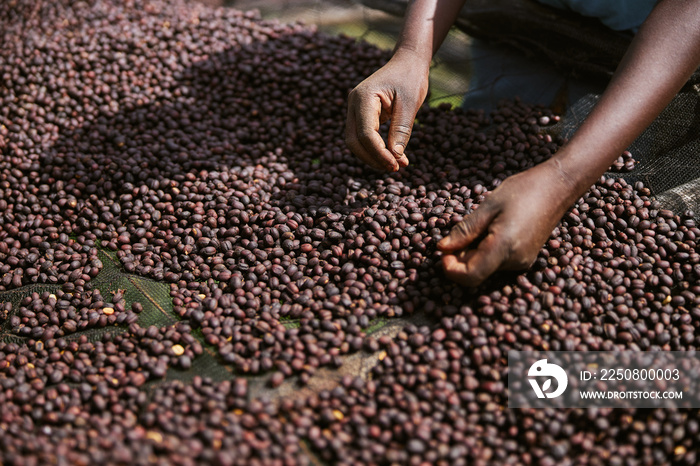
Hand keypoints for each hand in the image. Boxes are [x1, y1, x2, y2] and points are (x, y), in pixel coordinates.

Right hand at [346, 50, 428, 170]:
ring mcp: (354, 109)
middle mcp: (353, 103)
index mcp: (364, 97)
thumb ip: (401, 129)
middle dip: (372, 158)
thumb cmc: (410, 78)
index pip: (366, 133)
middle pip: (354, 141)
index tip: (396, 165)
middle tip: (394, 168)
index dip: (379, 153)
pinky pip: (362, 137)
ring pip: (355, 142)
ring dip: (372, 156)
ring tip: (395, 165)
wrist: (407, 62)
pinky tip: (392, 156)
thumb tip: (395, 157)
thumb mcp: (410, 103)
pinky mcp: (360, 115)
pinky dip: (375, 149)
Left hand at [437, 160, 578, 285]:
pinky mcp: (525, 258)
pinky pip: (497, 262)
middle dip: (458, 259)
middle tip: (453, 237)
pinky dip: (484, 252)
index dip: (450, 269)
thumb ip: (465, 230)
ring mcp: (522, 261)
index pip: (470, 276)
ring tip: (475, 228)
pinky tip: (486, 231)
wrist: (558, 187)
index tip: (442, 251)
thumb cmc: (523, 190)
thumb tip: (442, 248)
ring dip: (471, 254)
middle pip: (476, 273)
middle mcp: (515, 261)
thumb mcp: (488, 206)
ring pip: (485, 268)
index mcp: (504, 247)